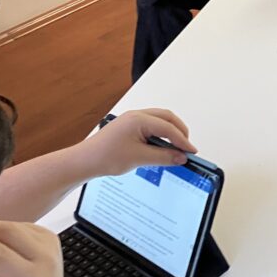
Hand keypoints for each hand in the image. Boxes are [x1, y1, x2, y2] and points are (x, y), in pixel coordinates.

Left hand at [73, 108, 197, 178]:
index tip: (191, 151)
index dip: (182, 140)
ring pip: (160, 121)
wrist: (85, 161)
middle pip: (167, 118)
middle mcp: (137, 115)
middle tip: (187, 148)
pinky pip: (152, 126)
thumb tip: (180, 157)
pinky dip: (161, 135)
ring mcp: (133, 120)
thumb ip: (163, 156)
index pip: (168, 128)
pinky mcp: (130, 127)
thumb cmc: (105, 156)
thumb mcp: (139, 158)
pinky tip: (162, 147)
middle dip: (179, 132)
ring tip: (177, 148)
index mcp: (139, 119)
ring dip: (170, 132)